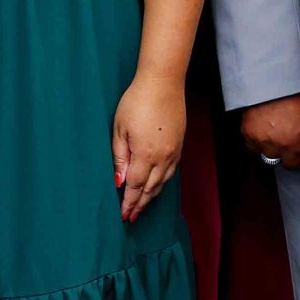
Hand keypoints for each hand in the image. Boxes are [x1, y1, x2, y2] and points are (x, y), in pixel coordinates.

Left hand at [114, 75, 185, 220]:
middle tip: (132, 216)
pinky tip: (157, 184)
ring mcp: (174, 151)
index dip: (129, 202)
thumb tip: (120, 181)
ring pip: (163, 182)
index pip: (136, 187)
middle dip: (141, 204)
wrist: (163, 83)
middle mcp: (163, 157)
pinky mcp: (179, 144)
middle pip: (151, 188)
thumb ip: (120, 158)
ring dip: (152, 195)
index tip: (124, 215)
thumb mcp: (120, 129)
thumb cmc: (137, 102)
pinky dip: (162, 182)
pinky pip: (171, 171)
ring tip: (143, 204)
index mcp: (145, 155)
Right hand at [240, 94, 299, 186]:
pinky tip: (260, 132)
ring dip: (273, 151)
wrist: (270, 82)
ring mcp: (267, 144)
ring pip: (270, 159)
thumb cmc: (294, 92)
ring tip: (274, 138)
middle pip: (290, 165)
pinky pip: (254, 148)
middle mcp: (287, 147)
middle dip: (291, 158)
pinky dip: (257, 143)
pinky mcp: (251, 137)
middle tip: (290, 149)